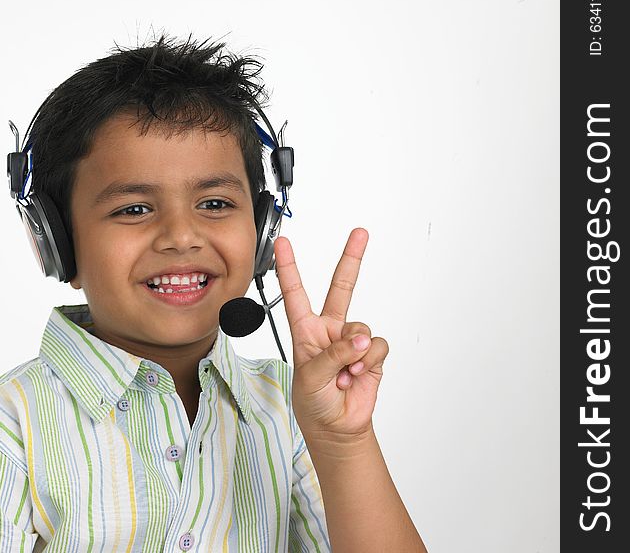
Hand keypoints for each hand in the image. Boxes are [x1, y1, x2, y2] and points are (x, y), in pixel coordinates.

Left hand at [274, 228, 388, 440]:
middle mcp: (329, 330)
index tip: (283, 243)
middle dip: (351, 259)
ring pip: (361, 328)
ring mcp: (351, 341)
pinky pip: (377, 346)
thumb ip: (333, 354)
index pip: (294, 292)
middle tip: (360, 233)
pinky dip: (368, 362)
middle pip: (342, 288)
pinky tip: (356, 377)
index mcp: (305, 330)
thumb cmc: (312, 402)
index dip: (288, 267)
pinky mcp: (371, 355)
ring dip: (354, 353)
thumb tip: (361, 338)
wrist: (335, 427)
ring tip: (342, 375)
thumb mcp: (310, 377)